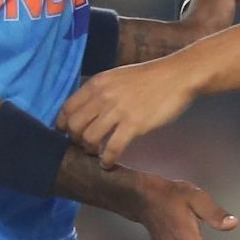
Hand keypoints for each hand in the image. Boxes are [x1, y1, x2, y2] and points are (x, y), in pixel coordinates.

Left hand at [60, 54, 202, 168]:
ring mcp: (118, 110)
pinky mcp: (134, 124)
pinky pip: (112, 148)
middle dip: (75, 140)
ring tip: (97, 153)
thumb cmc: (149, 77)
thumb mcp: (117, 77)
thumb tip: (85, 111)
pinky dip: (107, 159)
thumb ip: (100, 91)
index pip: (67, 108)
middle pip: (74, 126)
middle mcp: (103, 96)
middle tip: (84, 145)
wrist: (177, 76)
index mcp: (97, 83)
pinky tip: (109, 163)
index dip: (62, 125)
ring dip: (90, 150)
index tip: (66, 134)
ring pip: (89, 138)